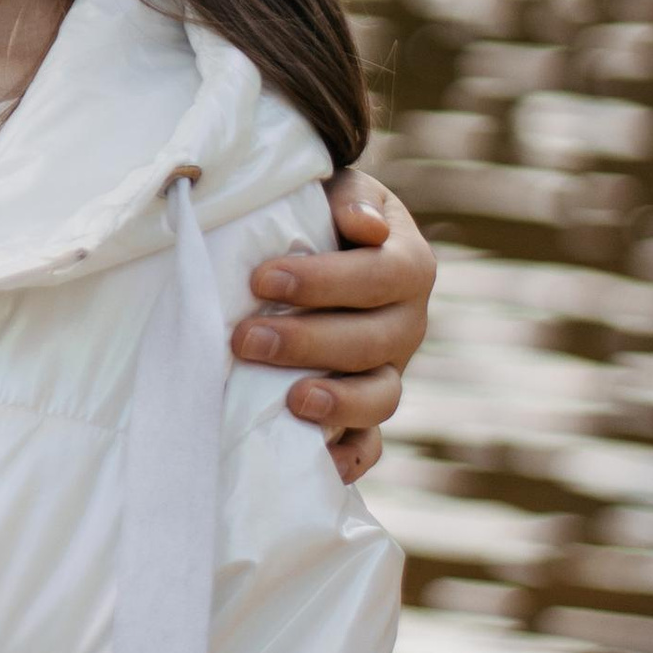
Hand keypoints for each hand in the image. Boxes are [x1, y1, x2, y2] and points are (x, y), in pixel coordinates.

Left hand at [233, 169, 433, 483]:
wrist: (322, 243)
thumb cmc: (324, 213)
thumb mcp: (340, 190)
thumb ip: (350, 198)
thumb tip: (362, 226)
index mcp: (407, 265)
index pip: (379, 276)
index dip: (324, 281)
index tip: (261, 279)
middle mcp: (407, 323)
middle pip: (375, 342)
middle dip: (308, 342)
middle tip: (244, 339)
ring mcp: (389, 370)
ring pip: (381, 397)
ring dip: (337, 402)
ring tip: (290, 401)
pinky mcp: (366, 411)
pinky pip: (369, 444)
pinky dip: (349, 458)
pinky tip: (317, 462)